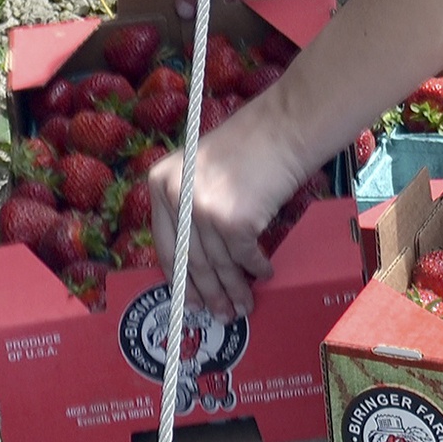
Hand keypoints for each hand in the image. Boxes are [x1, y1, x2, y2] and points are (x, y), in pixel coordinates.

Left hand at [149, 94, 306, 318]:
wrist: (282, 127)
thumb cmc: (248, 146)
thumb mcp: (201, 171)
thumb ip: (190, 208)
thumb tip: (196, 266)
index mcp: (161, 182)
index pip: (166, 244)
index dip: (180, 279)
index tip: (189, 301)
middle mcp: (176, 197)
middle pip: (192, 259)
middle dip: (209, 292)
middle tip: (221, 314)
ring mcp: (204, 209)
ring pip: (219, 263)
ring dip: (235, 288)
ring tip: (244, 305)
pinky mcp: (234, 220)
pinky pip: (245, 255)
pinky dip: (256, 267)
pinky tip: (265, 273)